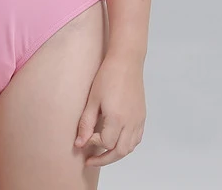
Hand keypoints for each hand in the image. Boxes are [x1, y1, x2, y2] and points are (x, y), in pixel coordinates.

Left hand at [73, 53, 145, 167]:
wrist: (126, 61)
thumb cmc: (107, 76)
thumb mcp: (92, 99)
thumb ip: (86, 123)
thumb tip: (79, 144)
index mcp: (117, 118)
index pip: (105, 143)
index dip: (93, 144)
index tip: (85, 137)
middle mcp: (131, 123)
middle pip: (120, 152)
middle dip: (105, 159)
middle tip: (91, 160)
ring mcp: (138, 120)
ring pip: (130, 148)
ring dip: (116, 154)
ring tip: (102, 152)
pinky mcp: (142, 116)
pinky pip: (136, 139)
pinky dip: (126, 145)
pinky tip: (116, 140)